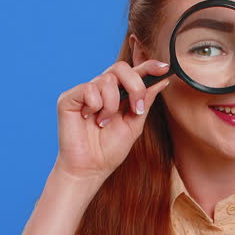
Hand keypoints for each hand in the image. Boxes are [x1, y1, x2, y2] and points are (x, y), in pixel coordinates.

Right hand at [55, 59, 171, 181]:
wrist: (91, 168)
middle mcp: (101, 89)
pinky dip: (94, 106)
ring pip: (107, 80)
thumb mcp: (134, 124)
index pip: (133, 72)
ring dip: (111, 106)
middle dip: (135, 87)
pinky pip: (89, 89)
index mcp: (117, 94)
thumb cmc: (109, 150)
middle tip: (136, 109)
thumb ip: (145, 100)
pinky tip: (88, 119)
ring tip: (103, 123)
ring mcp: (85, 92)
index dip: (148, 66)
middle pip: (120, 68)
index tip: (165, 67)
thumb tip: (162, 80)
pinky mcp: (69, 97)